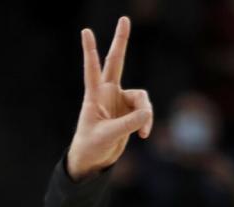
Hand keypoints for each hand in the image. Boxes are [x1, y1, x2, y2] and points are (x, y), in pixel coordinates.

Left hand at [67, 17, 152, 179]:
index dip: (90, 51)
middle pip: (116, 62)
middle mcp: (107, 94)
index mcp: (94, 96)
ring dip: (145, 114)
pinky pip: (145, 112)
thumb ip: (128, 124)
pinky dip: (146, 123)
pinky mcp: (130, 111)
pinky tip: (143, 135)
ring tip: (142, 132)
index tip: (85, 31)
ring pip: (141, 98)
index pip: (92, 69)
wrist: (94, 160)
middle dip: (121, 41)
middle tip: (124, 19)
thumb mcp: (108, 136)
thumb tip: (147, 114)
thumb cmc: (91, 147)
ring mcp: (120, 101)